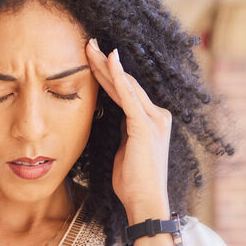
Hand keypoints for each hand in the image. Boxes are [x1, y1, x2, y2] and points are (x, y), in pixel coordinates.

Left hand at [85, 39, 171, 221]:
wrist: (145, 202)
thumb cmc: (132, 183)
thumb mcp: (125, 150)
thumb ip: (124, 132)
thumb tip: (115, 120)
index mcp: (152, 121)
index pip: (127, 91)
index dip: (109, 74)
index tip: (93, 59)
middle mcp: (157, 116)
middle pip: (126, 83)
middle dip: (105, 63)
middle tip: (88, 43)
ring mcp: (153, 119)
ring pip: (125, 85)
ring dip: (106, 65)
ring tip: (89, 47)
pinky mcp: (145, 126)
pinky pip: (128, 96)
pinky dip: (118, 76)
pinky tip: (109, 60)